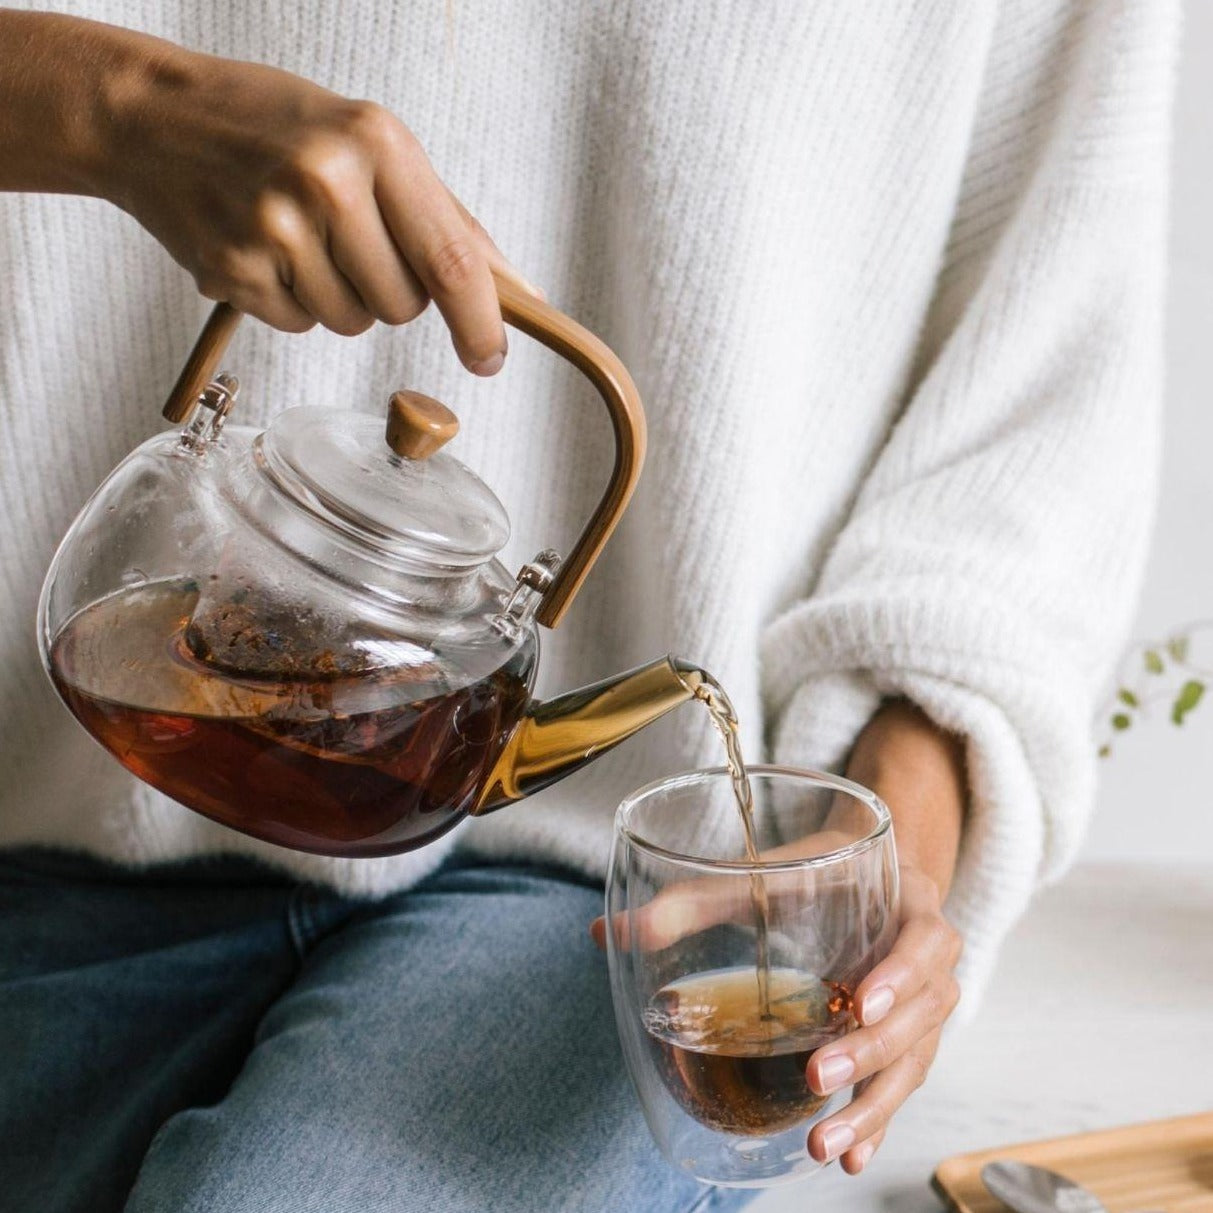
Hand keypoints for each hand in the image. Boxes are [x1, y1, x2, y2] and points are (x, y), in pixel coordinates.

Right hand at [0, 13, 535, 363]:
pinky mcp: (236, 268)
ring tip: (298, 237)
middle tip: (348, 239)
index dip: (480, 321)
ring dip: (338, 297)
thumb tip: (515, 288)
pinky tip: (264, 251)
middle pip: (403, 306)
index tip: (490, 357)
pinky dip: (290, 302)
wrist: (152, 117)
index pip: (450, 260)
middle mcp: (327, 181)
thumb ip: (446, 219)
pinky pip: (299, 325)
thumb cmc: (271, 127)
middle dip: (390, 294)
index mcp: (376, 141)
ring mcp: (276, 227)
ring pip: (352, 322)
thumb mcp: (369, 143)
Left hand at [589, 699, 965, 1176]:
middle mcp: (929, 959)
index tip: (859, 1002)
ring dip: (872, 1105)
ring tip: (825, 1144)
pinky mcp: (908, 1039)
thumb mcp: (765, 871)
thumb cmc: (816, 867)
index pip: (924, 940)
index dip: (900, 972)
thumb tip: (605, 932)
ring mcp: (923, 1004)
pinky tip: (849, 1160)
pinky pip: (902, 1085)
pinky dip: (877, 1123)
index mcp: (909, 903)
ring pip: (914, 1062)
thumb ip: (693, 899)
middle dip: (868, 1052)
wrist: (867, 866)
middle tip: (818, 1076)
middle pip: (920, 1015)